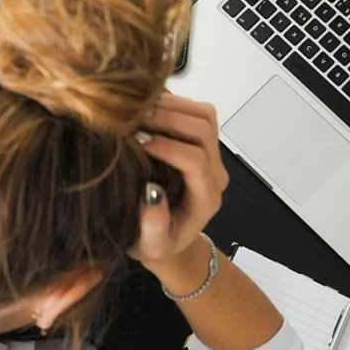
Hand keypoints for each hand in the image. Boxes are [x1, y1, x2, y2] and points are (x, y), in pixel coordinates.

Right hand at [128, 93, 228, 269]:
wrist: (169, 238)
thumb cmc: (157, 243)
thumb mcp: (150, 246)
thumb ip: (153, 226)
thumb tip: (151, 193)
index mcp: (205, 198)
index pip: (196, 161)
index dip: (168, 147)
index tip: (138, 141)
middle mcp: (214, 173)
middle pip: (204, 130)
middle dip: (169, 119)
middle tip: (135, 118)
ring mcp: (211, 155)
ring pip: (205, 115)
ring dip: (173, 106)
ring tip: (139, 109)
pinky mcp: (202, 142)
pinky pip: (197, 112)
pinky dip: (173, 103)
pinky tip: (146, 107)